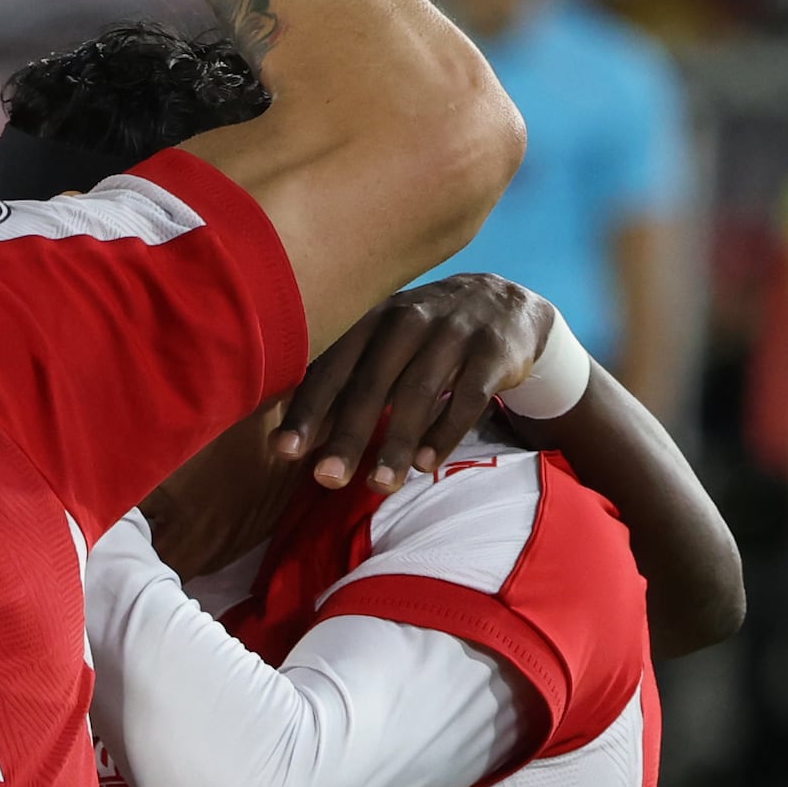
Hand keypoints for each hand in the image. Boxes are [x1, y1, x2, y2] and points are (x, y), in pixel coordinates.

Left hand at [269, 272, 547, 491]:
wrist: (503, 303)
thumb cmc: (422, 336)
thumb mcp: (381, 346)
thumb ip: (343, 387)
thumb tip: (291, 443)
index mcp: (370, 319)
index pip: (332, 367)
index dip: (307, 410)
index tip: (284, 452)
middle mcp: (408, 320)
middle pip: (371, 384)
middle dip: (348, 435)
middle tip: (327, 478)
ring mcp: (453, 332)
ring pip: (418, 393)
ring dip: (396, 443)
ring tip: (379, 484)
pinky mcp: (493, 352)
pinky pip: (468, 397)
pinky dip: (445, 433)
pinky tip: (425, 465)